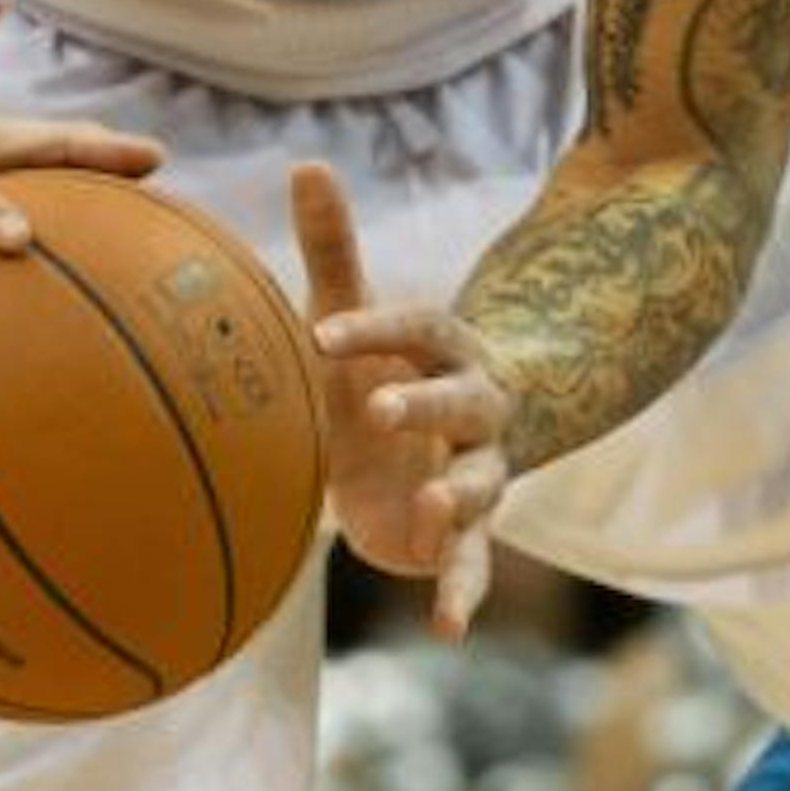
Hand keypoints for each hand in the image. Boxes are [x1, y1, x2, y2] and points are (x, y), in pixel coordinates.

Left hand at [289, 162, 511, 639]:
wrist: (438, 442)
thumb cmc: (380, 365)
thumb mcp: (352, 313)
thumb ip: (333, 246)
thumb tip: (308, 160)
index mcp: (438, 347)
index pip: (412, 326)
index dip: (370, 329)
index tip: (319, 335)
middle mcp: (469, 405)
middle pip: (459, 399)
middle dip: (426, 402)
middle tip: (383, 407)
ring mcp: (472, 471)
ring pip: (481, 482)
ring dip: (461, 495)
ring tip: (434, 506)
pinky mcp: (458, 533)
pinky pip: (471, 562)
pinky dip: (461, 592)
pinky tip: (447, 630)